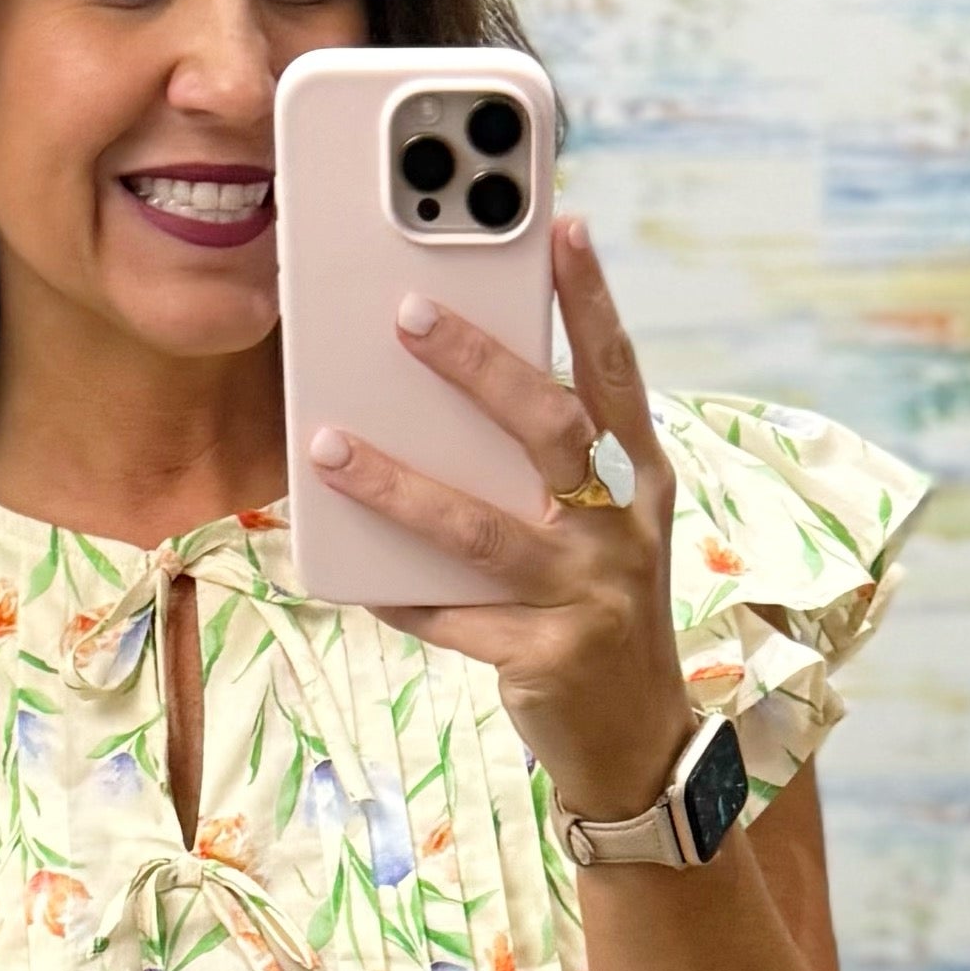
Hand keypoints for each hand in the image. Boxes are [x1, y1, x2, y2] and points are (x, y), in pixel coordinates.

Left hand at [303, 213, 696, 830]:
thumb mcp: (598, 533)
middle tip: (408, 315)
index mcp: (641, 483)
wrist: (636, 744)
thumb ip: (548, 471)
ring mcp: (589, 598)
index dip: (593, 300)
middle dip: (480, 367)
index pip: (617, 373)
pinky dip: (398, 595)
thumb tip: (442, 396)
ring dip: (398, 484)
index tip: (562, 225)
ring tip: (328, 446)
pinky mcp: (546, 660)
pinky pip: (453, 618)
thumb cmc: (597, 613)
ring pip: (482, 528)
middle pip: (552, 429)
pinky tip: (347, 573)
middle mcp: (623, 532)